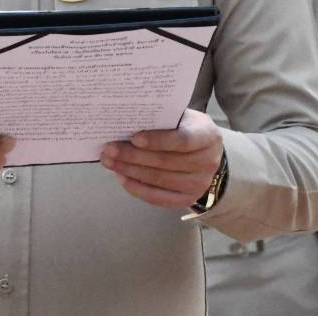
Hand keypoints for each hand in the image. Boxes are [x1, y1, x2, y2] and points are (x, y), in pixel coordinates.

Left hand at [99, 108, 224, 208]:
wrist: (207, 154)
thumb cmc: (187, 129)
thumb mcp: (183, 117)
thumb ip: (163, 118)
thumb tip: (127, 120)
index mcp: (208, 136)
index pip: (183, 140)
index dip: (158, 140)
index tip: (134, 138)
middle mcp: (208, 162)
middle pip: (165, 161)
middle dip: (133, 156)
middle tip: (109, 149)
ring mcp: (199, 184)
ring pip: (159, 179)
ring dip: (130, 171)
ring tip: (110, 162)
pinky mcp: (187, 199)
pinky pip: (158, 197)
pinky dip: (137, 188)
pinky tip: (121, 177)